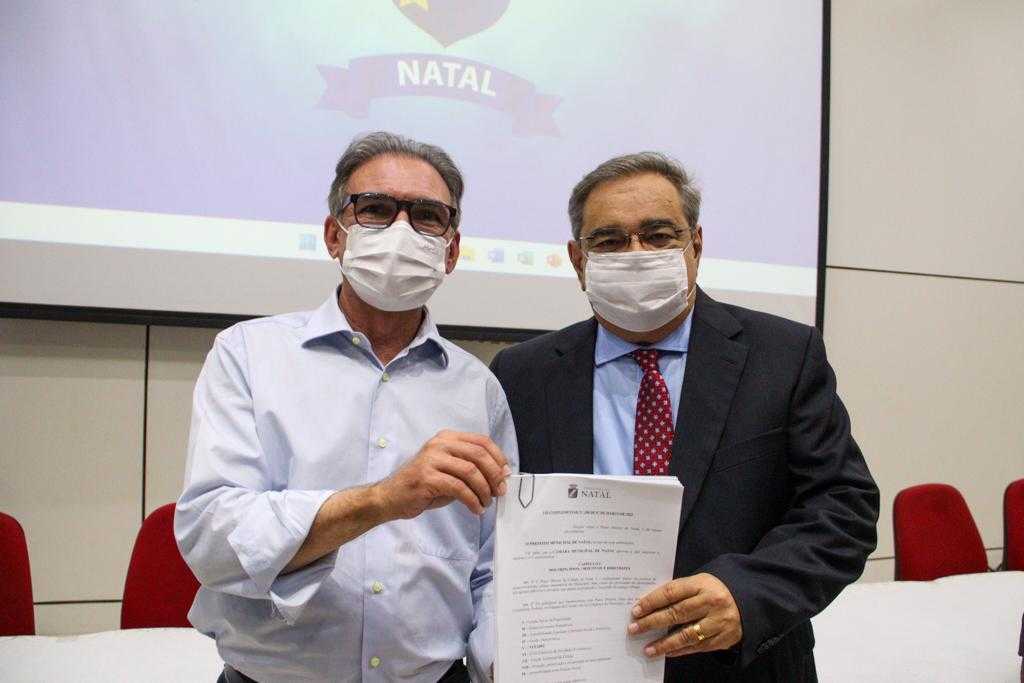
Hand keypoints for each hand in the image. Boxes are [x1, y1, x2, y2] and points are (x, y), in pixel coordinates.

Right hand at [375, 430, 510, 518]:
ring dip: (484, 490)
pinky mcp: (427, 478)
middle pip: (478, 455)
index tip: (506, 475)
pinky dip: (472, 500)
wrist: (390, 497)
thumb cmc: (423, 485)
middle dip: (494, 475)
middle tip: (500, 492)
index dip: (498, 457)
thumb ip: (470, 469)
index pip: (481, 441)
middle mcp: (439, 444)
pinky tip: (476, 509)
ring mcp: (431, 459)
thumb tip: (500, 477)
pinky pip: (459, 488)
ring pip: (470, 471)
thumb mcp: (449, 470)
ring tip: (486, 503)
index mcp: (447, 438)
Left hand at [628, 572, 742, 657]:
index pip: (671, 592)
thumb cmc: (714, 591)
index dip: (652, 601)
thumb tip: (649, 605)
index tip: (636, 610)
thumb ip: (678, 592)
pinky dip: (680, 650)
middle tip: (634, 629)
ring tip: (648, 649)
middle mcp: (711, 602)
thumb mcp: (699, 583)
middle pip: (677, 613)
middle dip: (652, 622)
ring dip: (664, 643)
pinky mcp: (723, 638)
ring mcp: (718, 621)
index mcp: (702, 584)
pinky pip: (697, 646)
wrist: (747, 602)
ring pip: (686, 634)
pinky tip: (667, 652)